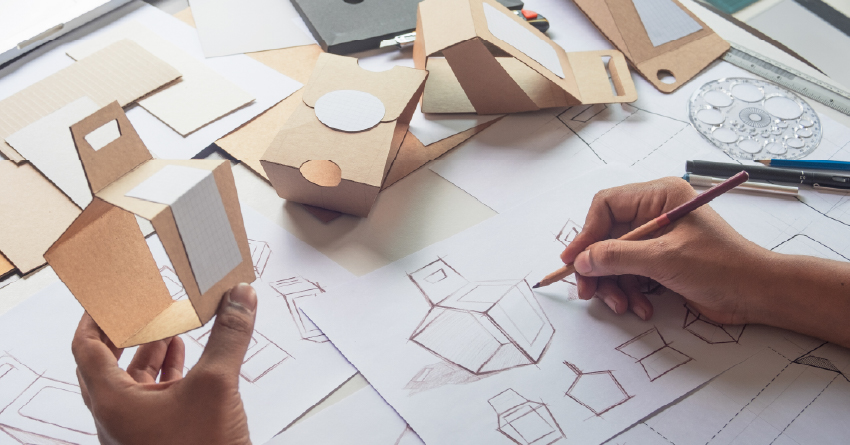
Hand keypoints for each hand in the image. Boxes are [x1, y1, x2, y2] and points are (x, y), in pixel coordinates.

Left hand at [72, 283, 257, 444]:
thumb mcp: (217, 384)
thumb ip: (228, 336)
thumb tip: (240, 297)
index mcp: (114, 401)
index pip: (87, 348)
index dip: (96, 317)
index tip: (109, 296)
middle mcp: (115, 415)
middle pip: (104, 362)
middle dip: (123, 331)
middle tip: (136, 306)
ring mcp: (133, 428)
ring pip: (129, 380)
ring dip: (146, 349)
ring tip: (166, 323)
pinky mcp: (155, 436)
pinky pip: (148, 396)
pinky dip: (162, 371)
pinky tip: (182, 355)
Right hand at [560, 177, 769, 324]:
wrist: (758, 295)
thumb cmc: (721, 266)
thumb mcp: (664, 259)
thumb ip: (618, 257)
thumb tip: (582, 261)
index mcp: (659, 196)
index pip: (606, 205)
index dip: (586, 233)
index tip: (574, 261)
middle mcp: (655, 213)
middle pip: (606, 236)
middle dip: (598, 267)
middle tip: (588, 292)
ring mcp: (657, 238)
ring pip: (614, 259)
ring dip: (614, 285)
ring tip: (623, 305)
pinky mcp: (660, 261)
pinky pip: (629, 273)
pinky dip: (629, 292)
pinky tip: (641, 307)